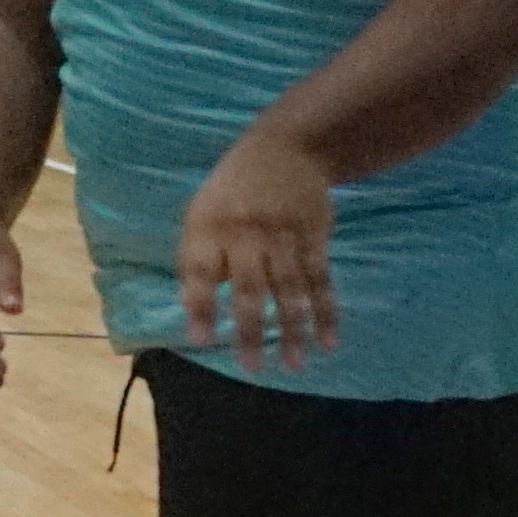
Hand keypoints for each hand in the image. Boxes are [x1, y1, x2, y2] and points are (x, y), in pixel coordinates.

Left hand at [174, 128, 337, 368]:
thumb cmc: (233, 190)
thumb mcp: (201, 212)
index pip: (202, 271)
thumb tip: (190, 308)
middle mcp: (246, 234)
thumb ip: (197, 259)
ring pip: (289, 290)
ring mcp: (284, 236)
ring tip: (293, 365)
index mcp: (210, 227)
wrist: (287, 148)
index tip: (199, 340)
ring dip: (292, 330)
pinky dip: (326, 313)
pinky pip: (321, 281)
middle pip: (249, 288)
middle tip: (252, 368)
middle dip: (250, 330)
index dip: (200, 305)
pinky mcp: (315, 238)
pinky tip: (327, 342)